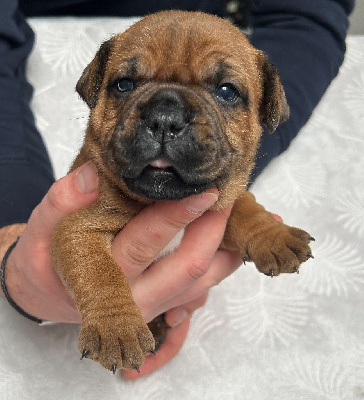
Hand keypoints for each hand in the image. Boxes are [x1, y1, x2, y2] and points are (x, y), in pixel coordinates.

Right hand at [1, 162, 240, 376]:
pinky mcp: (166, 305)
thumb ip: (62, 202)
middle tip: (230, 194)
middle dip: (214, 229)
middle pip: (188, 267)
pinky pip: (202, 289)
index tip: (206, 189)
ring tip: (249, 217)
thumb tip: (92, 175)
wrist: (52, 295)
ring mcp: (156, 305)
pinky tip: (238, 245)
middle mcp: (136, 297)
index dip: (178, 215)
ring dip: (228, 249)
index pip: (146, 242)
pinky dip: (223, 265)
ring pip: (203, 282)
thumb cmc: (48, 260)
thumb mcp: (43, 229)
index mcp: (105, 276)